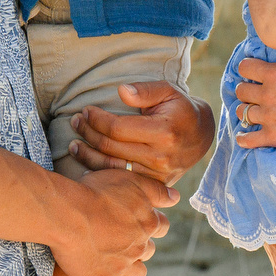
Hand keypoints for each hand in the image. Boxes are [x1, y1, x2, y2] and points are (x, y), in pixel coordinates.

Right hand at [51, 169, 176, 275]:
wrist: (66, 214)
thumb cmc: (94, 192)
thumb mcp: (129, 180)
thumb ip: (155, 189)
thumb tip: (176, 197)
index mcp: (147, 222)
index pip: (161, 226)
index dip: (149, 223)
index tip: (134, 219)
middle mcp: (138, 246)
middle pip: (149, 250)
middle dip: (139, 245)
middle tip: (119, 237)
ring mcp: (122, 266)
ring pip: (139, 273)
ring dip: (131, 268)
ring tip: (114, 259)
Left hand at [68, 81, 215, 183]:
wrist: (202, 136)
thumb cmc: (180, 109)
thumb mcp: (168, 91)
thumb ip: (145, 90)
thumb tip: (121, 91)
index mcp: (164, 132)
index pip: (118, 128)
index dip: (96, 119)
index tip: (85, 110)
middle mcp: (160, 157)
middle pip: (111, 147)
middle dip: (88, 133)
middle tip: (75, 122)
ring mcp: (157, 174)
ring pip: (112, 167)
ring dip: (88, 155)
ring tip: (74, 144)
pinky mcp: (154, 185)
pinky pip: (122, 179)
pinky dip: (101, 171)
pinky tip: (88, 162)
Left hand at [235, 54, 275, 152]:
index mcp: (275, 75)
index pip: (245, 67)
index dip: (248, 67)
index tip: (252, 69)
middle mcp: (267, 95)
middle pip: (241, 90)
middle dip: (245, 88)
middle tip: (252, 90)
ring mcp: (269, 118)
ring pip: (242, 112)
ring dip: (245, 110)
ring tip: (251, 109)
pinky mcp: (274, 137)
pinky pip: (249, 139)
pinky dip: (244, 138)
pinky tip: (243, 137)